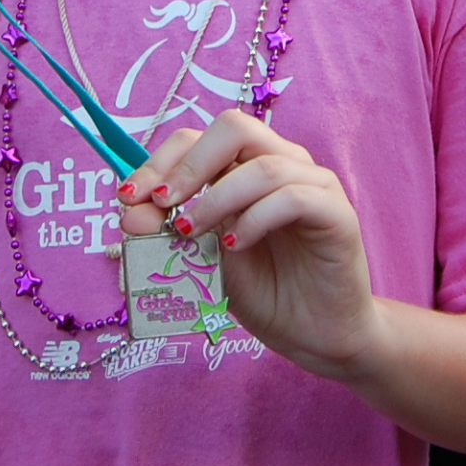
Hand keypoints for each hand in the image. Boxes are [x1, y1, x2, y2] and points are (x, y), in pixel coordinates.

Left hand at [118, 110, 377, 381]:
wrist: (316, 336)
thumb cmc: (265, 292)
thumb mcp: (205, 264)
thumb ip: (172, 235)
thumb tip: (130, 214)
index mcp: (247, 166)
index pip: (200, 139)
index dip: (160, 160)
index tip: (129, 197)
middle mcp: (282, 163)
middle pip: (235, 128)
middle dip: (189, 164)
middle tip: (161, 202)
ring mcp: (314, 183)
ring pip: (263, 164)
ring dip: (216, 197)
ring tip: (189, 232)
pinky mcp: (337, 213)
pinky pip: (294, 197)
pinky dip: (255, 218)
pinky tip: (233, 246)